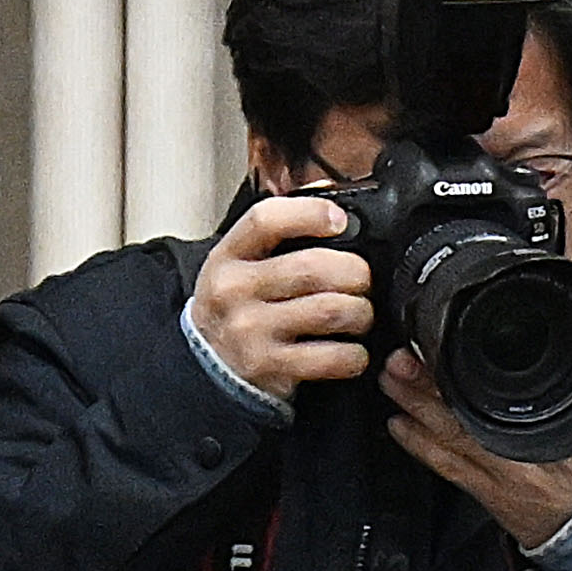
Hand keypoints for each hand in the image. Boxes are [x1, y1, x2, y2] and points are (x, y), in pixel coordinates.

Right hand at [192, 189, 372, 403]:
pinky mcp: (271, 367)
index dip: (310, 214)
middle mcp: (235, 292)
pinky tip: (352, 351)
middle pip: (312, 268)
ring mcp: (251, 332)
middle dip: (355, 272)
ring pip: (330, 310)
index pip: (266, 219)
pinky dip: (354, 355)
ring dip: (360, 312)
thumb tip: (331, 203)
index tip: (338, 220)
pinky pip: (331, 357)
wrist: (208, 366)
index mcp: (228, 257)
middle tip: (362, 280)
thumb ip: (278, 234)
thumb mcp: (240, 263)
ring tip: (361, 314)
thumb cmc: (236, 306)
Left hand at [382, 361, 571, 554]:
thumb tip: (563, 341)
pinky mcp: (488, 495)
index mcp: (547, 428)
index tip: (432, 342)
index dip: (457, 368)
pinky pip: (447, 467)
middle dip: (423, 384)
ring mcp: (498, 476)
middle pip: (459, 411)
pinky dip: (419, 447)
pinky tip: (400, 426)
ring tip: (391, 382)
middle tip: (398, 359)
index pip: (492, 391)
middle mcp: (515, 452)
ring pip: (446, 437)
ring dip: (413, 408)